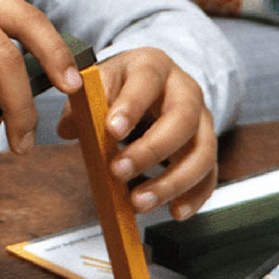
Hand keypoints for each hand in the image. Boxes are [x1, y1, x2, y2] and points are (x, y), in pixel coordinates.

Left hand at [56, 47, 215, 218]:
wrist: (150, 82)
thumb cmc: (118, 86)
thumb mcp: (97, 83)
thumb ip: (81, 103)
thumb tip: (69, 128)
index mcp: (152, 66)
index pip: (146, 82)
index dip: (130, 106)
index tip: (111, 130)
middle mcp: (185, 90)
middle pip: (181, 119)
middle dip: (150, 150)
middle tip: (118, 171)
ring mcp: (202, 119)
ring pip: (202, 151)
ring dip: (172, 181)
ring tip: (139, 202)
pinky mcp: (207, 146)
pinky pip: (210, 173)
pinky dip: (195, 195)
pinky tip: (175, 212)